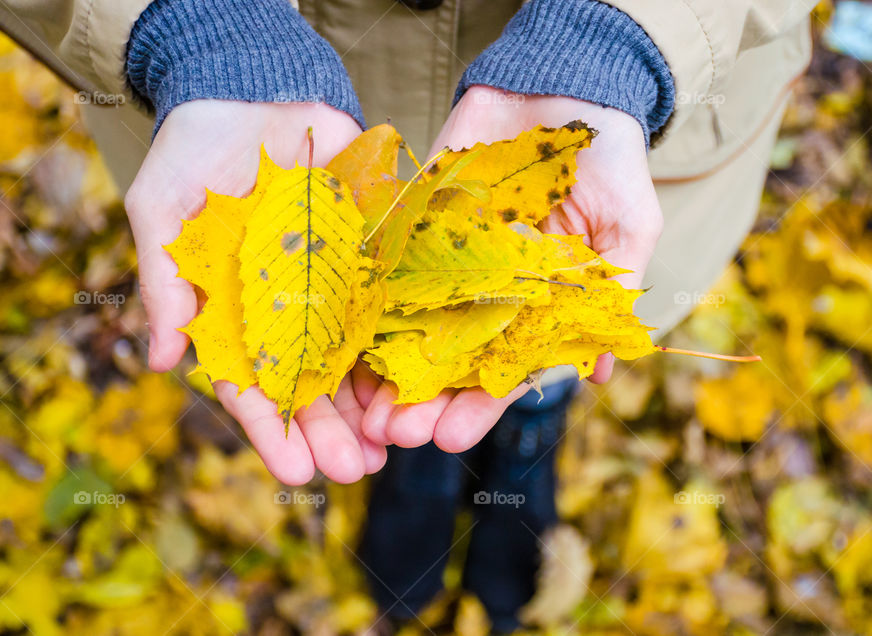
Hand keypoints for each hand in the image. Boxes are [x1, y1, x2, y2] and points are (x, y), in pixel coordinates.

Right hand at [124, 100, 386, 484]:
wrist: (252, 91)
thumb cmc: (194, 153)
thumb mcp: (162, 212)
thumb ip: (165, 283)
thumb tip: (161, 360)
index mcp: (237, 312)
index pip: (253, 384)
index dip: (273, 430)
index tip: (294, 471)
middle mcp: (289, 308)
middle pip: (314, 381)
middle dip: (334, 430)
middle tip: (356, 470)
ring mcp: (333, 283)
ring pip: (356, 353)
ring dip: (375, 401)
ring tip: (396, 442)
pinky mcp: (371, 250)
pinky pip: (392, 298)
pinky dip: (405, 336)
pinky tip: (425, 374)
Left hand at [360, 86, 663, 452]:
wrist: (563, 85)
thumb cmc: (609, 160)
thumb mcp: (628, 227)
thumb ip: (614, 292)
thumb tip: (604, 373)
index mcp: (532, 301)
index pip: (500, 367)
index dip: (477, 404)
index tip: (451, 437)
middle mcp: (483, 286)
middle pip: (444, 354)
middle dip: (420, 397)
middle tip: (393, 434)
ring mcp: (444, 254)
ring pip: (406, 318)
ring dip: (384, 364)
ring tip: (360, 405)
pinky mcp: (414, 216)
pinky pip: (384, 258)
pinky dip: (361, 294)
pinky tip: (340, 332)